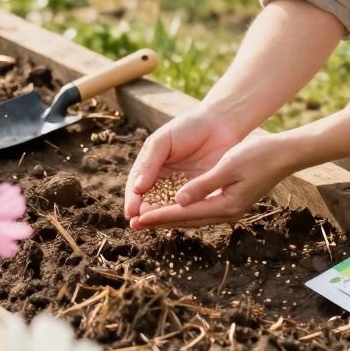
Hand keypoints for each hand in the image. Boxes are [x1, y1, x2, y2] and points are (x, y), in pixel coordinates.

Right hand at [124, 109, 243, 222]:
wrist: (219, 124)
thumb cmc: (187, 128)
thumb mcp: (163, 141)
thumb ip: (150, 163)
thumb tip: (137, 188)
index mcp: (150, 168)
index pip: (136, 188)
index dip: (133, 201)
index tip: (130, 212)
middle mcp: (163, 182)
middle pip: (149, 202)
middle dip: (143, 215)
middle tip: (138, 224)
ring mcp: (182, 189)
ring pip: (168, 208)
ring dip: (160, 219)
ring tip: (153, 226)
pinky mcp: (200, 194)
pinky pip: (189, 208)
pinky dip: (182, 215)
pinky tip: (177, 220)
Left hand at [130, 133, 300, 230]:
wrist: (284, 154)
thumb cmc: (258, 155)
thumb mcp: (228, 166)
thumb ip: (202, 185)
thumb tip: (179, 200)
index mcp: (225, 205)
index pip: (185, 213)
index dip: (159, 215)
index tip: (138, 218)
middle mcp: (227, 212)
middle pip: (186, 220)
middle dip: (159, 221)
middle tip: (134, 225)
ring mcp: (230, 208)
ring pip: (193, 217)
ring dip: (169, 218)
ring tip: (147, 220)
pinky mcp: (231, 202)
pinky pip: (201, 210)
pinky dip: (183, 211)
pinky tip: (172, 208)